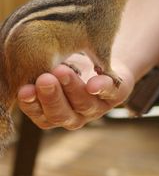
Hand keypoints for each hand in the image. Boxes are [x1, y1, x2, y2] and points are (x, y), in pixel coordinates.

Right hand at [17, 54, 134, 129]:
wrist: (103, 64)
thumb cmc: (72, 70)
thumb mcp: (52, 70)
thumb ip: (40, 73)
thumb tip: (21, 66)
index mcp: (56, 113)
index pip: (41, 115)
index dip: (31, 105)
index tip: (25, 89)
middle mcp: (75, 115)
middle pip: (60, 114)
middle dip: (51, 97)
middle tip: (44, 79)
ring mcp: (97, 107)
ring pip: (84, 104)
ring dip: (72, 88)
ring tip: (62, 71)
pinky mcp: (116, 94)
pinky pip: (110, 91)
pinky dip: (102, 87)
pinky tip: (93, 84)